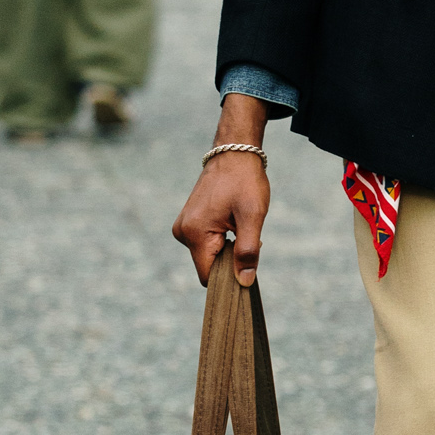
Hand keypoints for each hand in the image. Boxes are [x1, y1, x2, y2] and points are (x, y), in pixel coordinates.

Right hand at [172, 96, 270, 286]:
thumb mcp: (252, 216)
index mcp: (195, 233)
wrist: (234, 153)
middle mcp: (183, 232)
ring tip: (238, 224)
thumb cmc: (245, 181)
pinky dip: (222, 240)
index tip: (247, 261)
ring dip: (227, 249)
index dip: (230, 277)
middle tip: (246, 234)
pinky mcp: (188, 223)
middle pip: (209, 267)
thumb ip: (247, 251)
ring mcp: (183, 227)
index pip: (209, 277)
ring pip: (209, 256)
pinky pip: (206, 245)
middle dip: (231, 260)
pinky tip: (231, 222)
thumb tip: (244, 282)